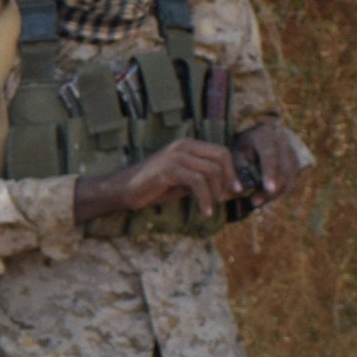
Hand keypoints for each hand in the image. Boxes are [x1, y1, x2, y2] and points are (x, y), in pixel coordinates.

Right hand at [75, 139, 241, 223]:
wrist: (122, 190)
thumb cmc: (150, 188)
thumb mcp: (180, 183)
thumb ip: (199, 181)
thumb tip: (223, 190)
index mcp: (187, 145)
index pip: (220, 152)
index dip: (231, 171)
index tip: (234, 189)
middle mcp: (183, 146)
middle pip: (220, 158)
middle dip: (228, 180)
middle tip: (226, 198)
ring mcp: (176, 156)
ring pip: (210, 171)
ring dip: (215, 193)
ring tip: (211, 208)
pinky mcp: (169, 169)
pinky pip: (196, 182)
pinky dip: (204, 199)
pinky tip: (204, 211)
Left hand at [234, 123, 302, 201]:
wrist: (256, 136)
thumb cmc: (242, 146)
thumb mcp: (236, 153)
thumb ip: (238, 170)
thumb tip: (239, 191)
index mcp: (266, 135)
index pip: (271, 155)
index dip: (270, 173)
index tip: (269, 189)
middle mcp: (283, 141)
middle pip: (284, 168)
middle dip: (272, 189)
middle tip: (255, 203)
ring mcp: (291, 150)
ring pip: (289, 176)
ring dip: (275, 193)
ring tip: (256, 203)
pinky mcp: (294, 161)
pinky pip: (290, 179)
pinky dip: (279, 191)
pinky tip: (264, 199)